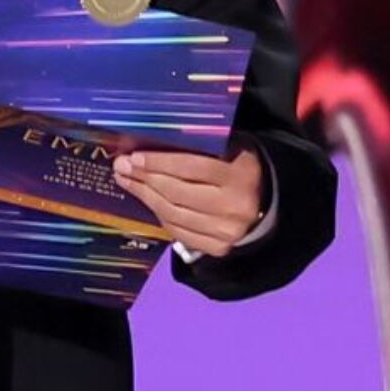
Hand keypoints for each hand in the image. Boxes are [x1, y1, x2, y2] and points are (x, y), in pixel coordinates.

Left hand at [112, 145, 263, 257]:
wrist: (267, 203)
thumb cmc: (241, 167)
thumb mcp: (231, 147)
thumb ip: (201, 145)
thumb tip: (153, 142)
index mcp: (241, 175)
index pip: (193, 167)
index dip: (160, 162)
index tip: (135, 156)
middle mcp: (236, 206)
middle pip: (178, 192)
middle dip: (145, 179)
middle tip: (122, 167)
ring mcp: (227, 231)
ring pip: (174, 214)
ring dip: (145, 197)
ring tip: (127, 181)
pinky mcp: (218, 248)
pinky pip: (179, 231)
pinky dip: (159, 215)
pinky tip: (147, 200)